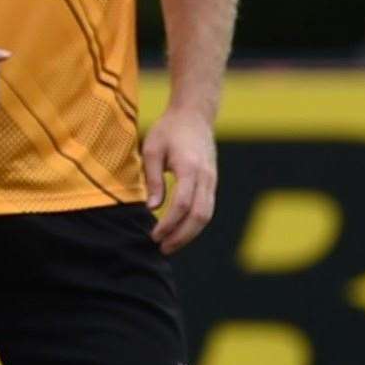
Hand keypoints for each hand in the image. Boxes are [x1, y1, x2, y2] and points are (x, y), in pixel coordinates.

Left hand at [143, 106, 217, 253]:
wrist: (194, 116)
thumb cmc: (169, 130)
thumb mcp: (152, 149)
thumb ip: (153, 179)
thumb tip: (152, 208)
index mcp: (190, 168)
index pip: (183, 204)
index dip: (169, 223)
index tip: (154, 235)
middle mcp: (206, 178)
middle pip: (199, 216)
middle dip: (181, 236)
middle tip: (162, 248)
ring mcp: (212, 181)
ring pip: (207, 216)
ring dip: (189, 234)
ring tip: (170, 245)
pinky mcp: (212, 183)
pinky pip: (207, 208)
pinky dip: (195, 224)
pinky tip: (180, 230)